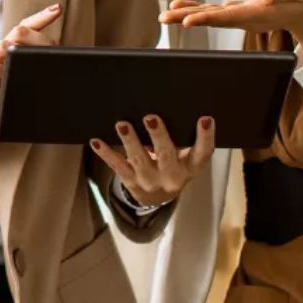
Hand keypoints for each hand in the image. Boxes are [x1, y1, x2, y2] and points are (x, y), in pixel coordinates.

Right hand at [0, 4, 62, 153]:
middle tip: (46, 41)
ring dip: (10, 45)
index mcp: (12, 60)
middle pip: (16, 35)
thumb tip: (63, 69)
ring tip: (18, 43)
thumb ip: (37, 77)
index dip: (40, 18)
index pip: (25, 32)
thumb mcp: (24, 91)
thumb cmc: (4, 109)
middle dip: (32, 33)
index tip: (57, 8)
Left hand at [91, 114, 214, 206]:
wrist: (158, 198)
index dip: (206, 137)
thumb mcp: (185, 157)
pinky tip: (97, 141)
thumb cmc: (173, 166)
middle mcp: (172, 176)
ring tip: (122, 125)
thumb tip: (165, 104)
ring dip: (130, 141)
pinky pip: (117, 166)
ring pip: (139, 160)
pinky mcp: (131, 182)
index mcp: (191, 166)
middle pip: (166, 155)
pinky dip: (106, 153)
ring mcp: (150, 181)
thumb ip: (182, 137)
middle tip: (151, 117)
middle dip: (158, 136)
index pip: (203, 153)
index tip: (205, 119)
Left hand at [160, 0, 302, 54]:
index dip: (209, 19)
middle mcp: (247, 18)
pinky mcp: (239, 11)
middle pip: (214, 19)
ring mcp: (242, 16)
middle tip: (164, 18)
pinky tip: (180, 8)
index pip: (230, 17)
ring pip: (211, 16)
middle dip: (188, 19)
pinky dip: (197, 9)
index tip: (189, 22)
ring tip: (166, 15)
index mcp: (261, 14)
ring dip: (188, 16)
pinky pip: (214, 11)